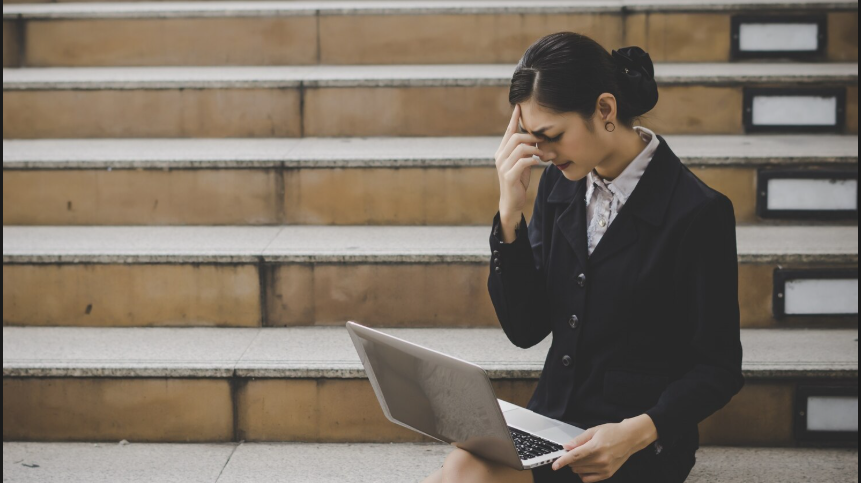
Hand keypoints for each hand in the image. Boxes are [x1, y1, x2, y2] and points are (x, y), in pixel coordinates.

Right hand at [495, 104, 554, 220]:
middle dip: (532, 137)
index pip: (508, 131)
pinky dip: (534, 160)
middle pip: (515, 138)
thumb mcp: (522, 162)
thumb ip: (526, 150)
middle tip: (544, 140)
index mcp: (502, 151)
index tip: (519, 106)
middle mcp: (500, 156)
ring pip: (520, 148)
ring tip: (545, 154)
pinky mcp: (508, 176)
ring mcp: (503, 167)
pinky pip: (523, 162)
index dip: (514, 119)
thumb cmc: (518, 180)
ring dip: (535, 149)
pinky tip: (540, 162)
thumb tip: (537, 137)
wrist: (511, 201)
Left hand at [550, 415, 657, 482]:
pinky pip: (587, 479)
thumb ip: (579, 440)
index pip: (574, 457)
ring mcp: (604, 469)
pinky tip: (587, 465)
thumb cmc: (613, 432)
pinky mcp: (607, 474)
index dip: (562, 461)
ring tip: (585, 456)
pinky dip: (583, 473)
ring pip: (580, 472)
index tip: (555, 465)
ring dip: (577, 466)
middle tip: (576, 451)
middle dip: (571, 459)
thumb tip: (567, 446)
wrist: (630, 438)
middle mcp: (600, 460)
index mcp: (596, 448)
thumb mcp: (594, 431)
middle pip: (575, 465)